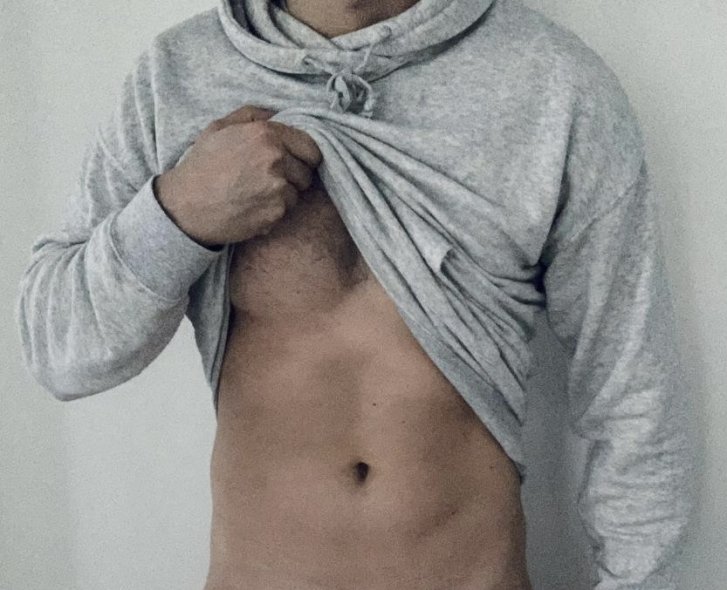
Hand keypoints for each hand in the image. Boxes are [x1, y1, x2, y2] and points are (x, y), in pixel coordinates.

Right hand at [154, 104, 322, 247]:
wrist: (185, 206)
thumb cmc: (201, 166)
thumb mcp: (219, 128)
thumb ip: (251, 115)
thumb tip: (278, 113)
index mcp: (265, 134)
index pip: (311, 146)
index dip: (304, 156)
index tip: (295, 162)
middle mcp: (275, 158)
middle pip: (306, 172)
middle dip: (293, 177)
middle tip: (270, 180)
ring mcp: (277, 187)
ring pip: (297, 193)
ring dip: (283, 195)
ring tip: (257, 194)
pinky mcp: (275, 212)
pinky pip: (286, 211)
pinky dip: (273, 212)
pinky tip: (252, 207)